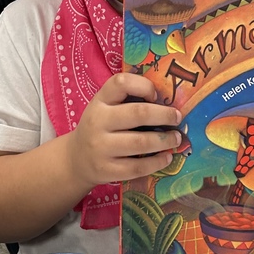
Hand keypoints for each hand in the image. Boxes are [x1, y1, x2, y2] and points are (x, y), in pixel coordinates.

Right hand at [67, 72, 181, 192]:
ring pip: (140, 143)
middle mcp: (98, 122)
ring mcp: (101, 148)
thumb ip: (128, 100)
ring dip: (165, 140)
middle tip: (177, 118)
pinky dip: (157, 162)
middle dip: (164, 115)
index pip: (121, 83)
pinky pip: (138, 167)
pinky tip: (167, 157)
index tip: (156, 95)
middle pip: (138, 113)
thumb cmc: (100, 127)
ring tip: (176, 138)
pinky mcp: (106, 170)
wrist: (76, 158)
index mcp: (99, 101)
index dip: (144, 86)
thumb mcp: (105, 107)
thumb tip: (167, 101)